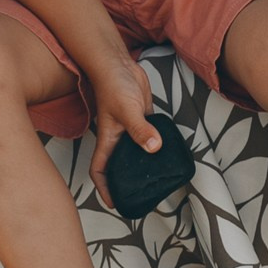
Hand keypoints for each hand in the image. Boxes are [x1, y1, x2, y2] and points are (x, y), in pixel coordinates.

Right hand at [85, 53, 156, 204]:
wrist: (118, 64)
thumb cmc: (113, 85)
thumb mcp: (127, 110)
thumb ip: (140, 129)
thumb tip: (154, 147)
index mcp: (108, 140)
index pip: (99, 170)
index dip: (103, 188)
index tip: (114, 203)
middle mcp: (118, 138)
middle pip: (118, 167)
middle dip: (125, 183)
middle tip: (141, 196)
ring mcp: (130, 129)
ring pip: (135, 154)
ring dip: (144, 165)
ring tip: (158, 179)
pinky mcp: (142, 119)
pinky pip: (149, 138)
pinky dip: (156, 146)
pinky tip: (167, 152)